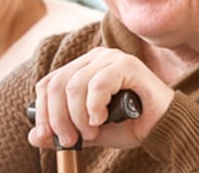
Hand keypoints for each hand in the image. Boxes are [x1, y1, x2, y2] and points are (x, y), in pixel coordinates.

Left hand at [27, 47, 173, 149]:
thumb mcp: (89, 131)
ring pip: (74, 86)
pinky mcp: (127, 64)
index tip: (47, 136)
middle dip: (57, 117)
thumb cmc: (130, 125)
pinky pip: (98, 84)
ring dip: (78, 116)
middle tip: (68, 141)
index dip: (43, 111)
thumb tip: (33, 137)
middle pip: (57, 85)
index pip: (48, 83)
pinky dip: (94, 107)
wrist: (165, 128)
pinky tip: (101, 120)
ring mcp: (110, 58)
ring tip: (91, 132)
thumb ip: (64, 131)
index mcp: (82, 68)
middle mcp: (94, 58)